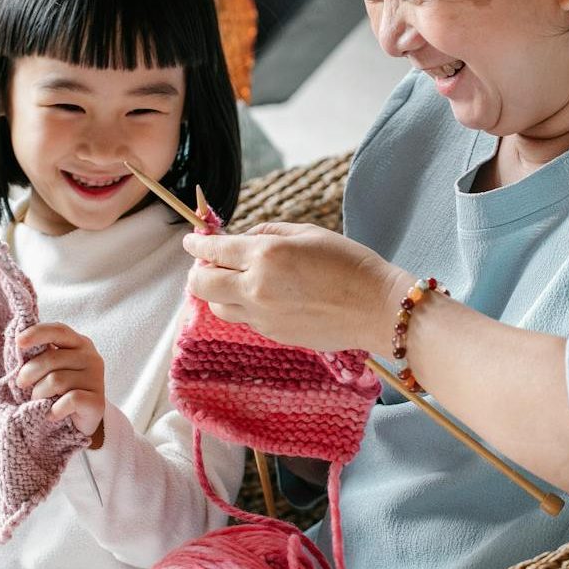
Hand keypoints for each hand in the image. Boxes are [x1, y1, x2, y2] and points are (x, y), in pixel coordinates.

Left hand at [15, 322, 106, 435]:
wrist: (82, 420)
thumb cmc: (60, 390)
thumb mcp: (50, 368)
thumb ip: (40, 354)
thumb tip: (18, 342)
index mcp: (79, 343)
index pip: (59, 331)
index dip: (37, 333)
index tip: (18, 341)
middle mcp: (90, 357)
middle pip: (51, 358)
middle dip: (29, 373)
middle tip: (22, 385)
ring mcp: (96, 378)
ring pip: (56, 381)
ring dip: (39, 394)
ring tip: (39, 401)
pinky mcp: (96, 401)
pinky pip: (69, 400)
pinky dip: (54, 409)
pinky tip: (52, 414)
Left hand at [182, 222, 412, 353]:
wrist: (377, 309)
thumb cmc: (350, 264)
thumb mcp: (308, 233)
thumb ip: (268, 232)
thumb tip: (244, 238)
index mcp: (265, 255)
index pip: (214, 250)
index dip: (197, 243)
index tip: (191, 239)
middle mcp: (256, 288)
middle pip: (202, 284)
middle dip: (198, 271)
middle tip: (207, 263)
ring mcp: (262, 316)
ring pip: (217, 307)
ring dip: (216, 293)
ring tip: (232, 281)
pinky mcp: (273, 335)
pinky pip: (242, 320)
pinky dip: (240, 307)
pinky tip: (258, 296)